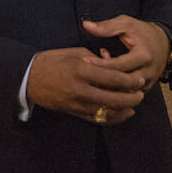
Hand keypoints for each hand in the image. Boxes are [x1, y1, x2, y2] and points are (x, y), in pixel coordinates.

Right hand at [26, 47, 145, 124]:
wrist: (30, 78)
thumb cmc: (52, 61)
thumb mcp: (75, 53)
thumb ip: (96, 60)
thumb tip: (112, 65)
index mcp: (82, 70)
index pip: (114, 78)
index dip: (130, 81)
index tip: (140, 80)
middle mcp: (81, 89)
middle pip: (115, 98)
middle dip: (132, 97)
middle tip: (141, 93)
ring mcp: (78, 103)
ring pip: (108, 111)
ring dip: (125, 109)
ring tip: (134, 104)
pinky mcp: (74, 112)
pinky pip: (98, 118)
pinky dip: (112, 118)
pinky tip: (122, 114)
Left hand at [82, 16, 169, 91]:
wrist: (163, 43)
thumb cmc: (143, 32)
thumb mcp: (126, 23)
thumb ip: (107, 26)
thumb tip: (86, 25)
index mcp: (144, 55)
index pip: (118, 65)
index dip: (100, 63)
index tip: (85, 60)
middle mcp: (148, 72)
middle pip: (121, 83)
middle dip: (103, 78)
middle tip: (87, 71)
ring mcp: (148, 82)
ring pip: (125, 92)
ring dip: (109, 85)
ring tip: (97, 73)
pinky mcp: (146, 88)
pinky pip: (129, 94)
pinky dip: (116, 88)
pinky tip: (107, 77)